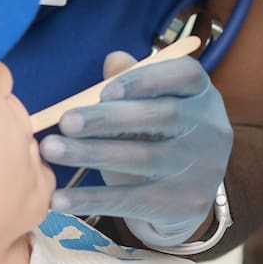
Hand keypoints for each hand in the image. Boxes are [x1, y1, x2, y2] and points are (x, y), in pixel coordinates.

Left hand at [40, 51, 232, 246]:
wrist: (185, 200)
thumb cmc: (161, 140)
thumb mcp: (152, 108)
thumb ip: (133, 82)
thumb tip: (113, 60)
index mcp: (203, 95)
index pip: (187, 75)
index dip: (147, 80)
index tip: (105, 91)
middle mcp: (211, 128)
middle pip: (161, 116)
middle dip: (109, 118)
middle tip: (66, 121)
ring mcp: (204, 168)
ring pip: (143, 158)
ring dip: (91, 153)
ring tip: (51, 149)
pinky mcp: (186, 203)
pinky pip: (132, 200)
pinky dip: (92, 199)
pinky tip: (60, 198)